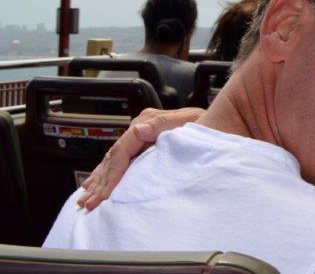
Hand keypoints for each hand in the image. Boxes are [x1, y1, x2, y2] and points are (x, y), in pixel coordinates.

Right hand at [76, 107, 204, 209]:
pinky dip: (105, 175)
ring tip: (85, 200)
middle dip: (100, 183)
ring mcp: (140, 136)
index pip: (122, 151)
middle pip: (114, 158)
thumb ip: (165, 124)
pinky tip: (93, 185)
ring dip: (98, 182)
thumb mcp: (190, 121)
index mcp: (147, 122)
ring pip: (112, 161)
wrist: (219, 120)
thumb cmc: (208, 123)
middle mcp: (140, 127)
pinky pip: (118, 161)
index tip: (106, 194)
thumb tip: (140, 131)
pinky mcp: (143, 145)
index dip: (113, 174)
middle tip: (88, 204)